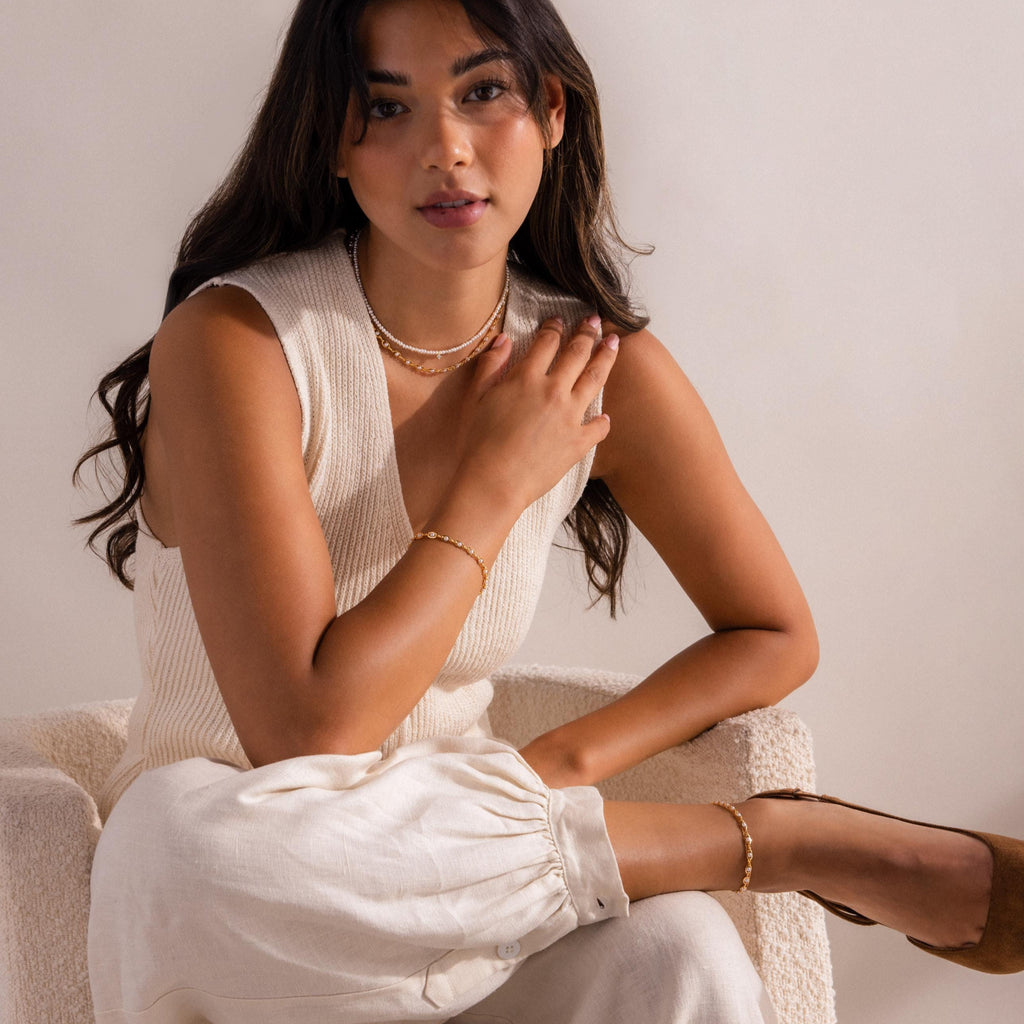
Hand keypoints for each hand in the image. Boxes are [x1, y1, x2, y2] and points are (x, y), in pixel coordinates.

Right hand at [454, 315, 618, 511]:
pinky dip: (603, 421)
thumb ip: (491, 365)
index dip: (554, 328)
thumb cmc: (478, 443)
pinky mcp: (579, 442)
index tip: (559, 320)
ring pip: (595, 379)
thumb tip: (504, 339)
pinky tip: (605, 417)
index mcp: (526, 378)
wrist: (494, 482)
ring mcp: (570, 416)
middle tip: (597, 321)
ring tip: (614, 345)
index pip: (546, 342)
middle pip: (577, 353)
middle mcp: (553, 391)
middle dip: (588, 333)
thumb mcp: (476, 398)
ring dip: (606, 358)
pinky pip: (599, 427)